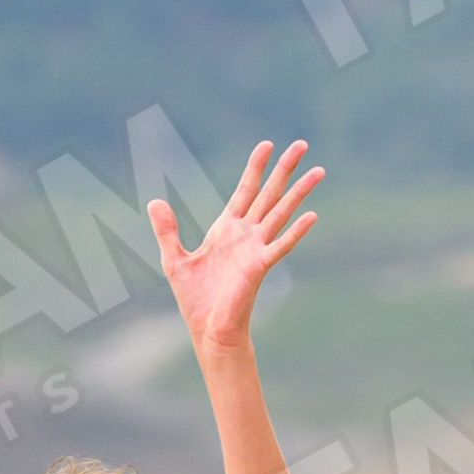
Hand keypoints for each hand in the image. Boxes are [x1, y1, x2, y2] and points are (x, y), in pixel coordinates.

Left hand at [148, 141, 320, 362]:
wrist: (207, 329)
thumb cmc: (196, 299)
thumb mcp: (174, 259)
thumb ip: (167, 230)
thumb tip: (155, 201)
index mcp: (227, 228)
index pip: (245, 190)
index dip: (256, 167)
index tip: (266, 145)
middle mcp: (246, 234)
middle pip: (269, 193)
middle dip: (284, 169)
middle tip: (301, 144)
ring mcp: (256, 249)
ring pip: (281, 212)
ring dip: (299, 192)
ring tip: (318, 171)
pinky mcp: (259, 266)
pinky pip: (281, 245)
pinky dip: (296, 231)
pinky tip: (311, 215)